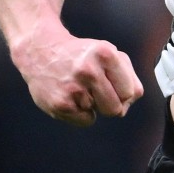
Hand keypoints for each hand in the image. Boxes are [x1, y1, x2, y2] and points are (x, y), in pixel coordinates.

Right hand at [13, 29, 143, 126]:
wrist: (41, 51)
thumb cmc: (81, 54)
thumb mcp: (108, 53)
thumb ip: (128, 75)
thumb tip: (132, 99)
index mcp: (106, 54)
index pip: (131, 92)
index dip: (123, 92)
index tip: (112, 84)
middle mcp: (90, 70)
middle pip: (116, 108)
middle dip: (110, 102)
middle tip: (95, 89)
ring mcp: (74, 88)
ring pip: (99, 114)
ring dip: (93, 106)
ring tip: (80, 88)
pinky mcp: (60, 104)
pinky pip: (85, 121)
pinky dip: (80, 113)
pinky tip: (70, 96)